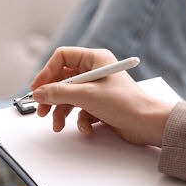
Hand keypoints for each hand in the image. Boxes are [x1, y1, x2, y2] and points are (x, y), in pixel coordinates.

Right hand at [30, 46, 172, 146]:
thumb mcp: (87, 95)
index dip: (47, 72)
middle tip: (42, 110)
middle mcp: (94, 71)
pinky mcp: (99, 104)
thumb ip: (59, 93)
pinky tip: (86, 127)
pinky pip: (79, 109)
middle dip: (52, 97)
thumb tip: (38, 93)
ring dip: (61, 112)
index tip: (37, 88)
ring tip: (57, 125)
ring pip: (68, 97)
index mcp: (95, 59)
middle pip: (62, 79)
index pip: (62, 58)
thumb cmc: (126, 103)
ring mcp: (96, 88)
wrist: (148, 124)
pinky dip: (79, 120)